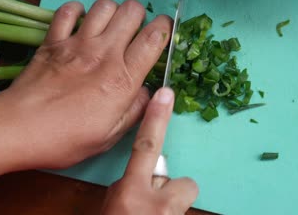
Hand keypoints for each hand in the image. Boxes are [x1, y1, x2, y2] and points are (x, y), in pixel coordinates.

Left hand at [0, 0, 171, 168]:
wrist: (19, 128)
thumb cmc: (66, 138)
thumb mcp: (111, 135)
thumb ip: (136, 110)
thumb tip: (149, 92)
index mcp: (123, 78)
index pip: (154, 38)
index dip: (165, 28)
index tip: (165, 31)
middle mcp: (104, 53)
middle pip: (132, 11)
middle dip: (140, 16)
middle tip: (134, 31)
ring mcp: (77, 43)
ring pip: (103, 6)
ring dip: (111, 12)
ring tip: (108, 28)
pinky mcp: (53, 40)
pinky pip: (68, 10)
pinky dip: (77, 11)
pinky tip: (79, 24)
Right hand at [101, 87, 197, 214]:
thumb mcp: (111, 207)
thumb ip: (125, 188)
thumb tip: (136, 180)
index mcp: (130, 195)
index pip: (146, 146)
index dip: (157, 118)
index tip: (166, 94)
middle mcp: (156, 204)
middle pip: (183, 180)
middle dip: (172, 187)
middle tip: (155, 205)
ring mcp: (172, 214)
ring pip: (185, 195)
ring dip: (174, 203)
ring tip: (157, 213)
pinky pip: (185, 210)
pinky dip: (174, 212)